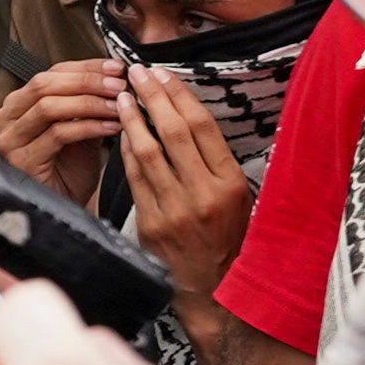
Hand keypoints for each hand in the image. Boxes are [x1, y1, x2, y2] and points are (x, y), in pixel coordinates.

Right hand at [0, 56, 125, 203]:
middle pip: (45, 84)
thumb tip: (117, 75)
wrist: (64, 206)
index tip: (116, 68)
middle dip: (87, 82)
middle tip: (118, 85)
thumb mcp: (80, 126)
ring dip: (90, 103)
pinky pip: (58, 134)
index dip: (85, 68)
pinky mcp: (22, 160)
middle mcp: (6, 119)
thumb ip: (90, 102)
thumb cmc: (69, 170)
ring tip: (118, 105)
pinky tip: (111, 127)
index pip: (50, 73)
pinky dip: (89, 126)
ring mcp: (10, 140)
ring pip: (49, 106)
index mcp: (17, 105)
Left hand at [116, 60, 251, 299]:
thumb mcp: (244, 200)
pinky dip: (126, 150)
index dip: (179, 96)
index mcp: (230, 184)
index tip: (164, 74)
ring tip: (123, 95)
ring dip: (132, 119)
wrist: (215, 291)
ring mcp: (173, 210)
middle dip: (152, 97)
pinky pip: (134, 178)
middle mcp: (202, 194)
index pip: (202, 128)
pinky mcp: (150, 224)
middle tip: (137, 72)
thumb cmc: (232, 240)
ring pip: (147, 152)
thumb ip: (221, 163)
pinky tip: (121, 132)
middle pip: (173, 133)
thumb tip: (195, 118)